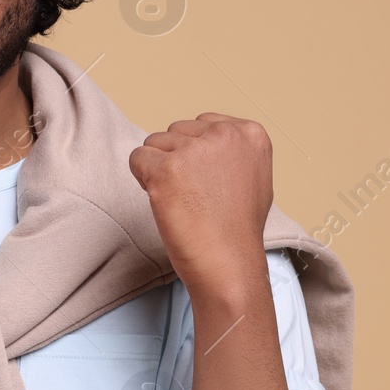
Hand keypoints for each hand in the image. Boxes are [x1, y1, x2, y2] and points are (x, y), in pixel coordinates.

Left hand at [128, 112, 272, 295]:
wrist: (229, 264)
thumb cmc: (237, 230)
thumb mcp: (252, 175)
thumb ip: (231, 151)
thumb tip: (201, 140)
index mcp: (250, 133)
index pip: (202, 125)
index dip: (196, 155)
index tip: (207, 182)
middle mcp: (225, 135)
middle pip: (176, 131)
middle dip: (176, 159)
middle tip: (193, 194)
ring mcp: (194, 150)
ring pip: (154, 142)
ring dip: (158, 169)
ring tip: (181, 199)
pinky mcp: (166, 168)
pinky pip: (136, 158)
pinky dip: (142, 180)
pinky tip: (163, 200)